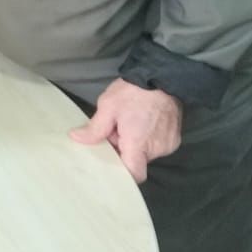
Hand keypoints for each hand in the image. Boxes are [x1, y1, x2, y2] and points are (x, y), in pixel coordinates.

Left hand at [69, 79, 183, 183]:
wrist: (161, 76)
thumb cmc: (133, 92)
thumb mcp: (108, 106)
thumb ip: (94, 128)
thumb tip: (76, 139)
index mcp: (138, 144)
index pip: (135, 175)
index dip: (123, 174)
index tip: (110, 165)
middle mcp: (157, 149)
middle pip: (137, 161)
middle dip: (123, 150)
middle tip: (114, 131)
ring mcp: (168, 144)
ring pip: (146, 153)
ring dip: (135, 144)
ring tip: (128, 124)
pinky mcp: (175, 138)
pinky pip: (157, 146)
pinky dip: (147, 139)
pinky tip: (142, 123)